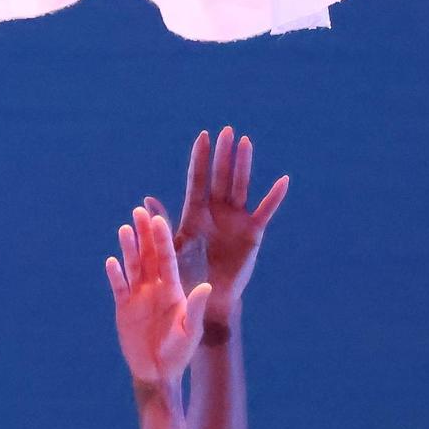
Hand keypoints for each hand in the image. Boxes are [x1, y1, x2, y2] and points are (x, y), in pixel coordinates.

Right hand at [106, 204, 209, 393]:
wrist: (158, 372)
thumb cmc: (179, 353)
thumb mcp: (190, 331)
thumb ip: (195, 308)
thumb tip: (206, 287)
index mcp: (174, 288)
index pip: (168, 258)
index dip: (163, 239)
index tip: (160, 219)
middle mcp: (156, 287)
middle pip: (149, 255)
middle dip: (144, 234)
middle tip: (139, 211)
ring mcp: (139, 296)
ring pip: (132, 266)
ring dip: (128, 248)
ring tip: (124, 228)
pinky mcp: (124, 307)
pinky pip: (118, 287)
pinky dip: (115, 275)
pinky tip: (111, 262)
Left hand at [159, 126, 289, 319]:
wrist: (208, 297)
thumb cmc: (187, 273)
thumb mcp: (172, 246)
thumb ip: (163, 222)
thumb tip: (145, 201)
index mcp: (196, 213)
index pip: (198, 180)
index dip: (200, 159)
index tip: (203, 136)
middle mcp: (217, 211)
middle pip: (220, 177)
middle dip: (223, 155)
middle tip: (227, 131)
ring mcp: (236, 219)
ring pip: (240, 186)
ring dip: (243, 165)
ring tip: (246, 142)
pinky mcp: (252, 232)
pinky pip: (265, 211)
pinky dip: (274, 197)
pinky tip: (283, 181)